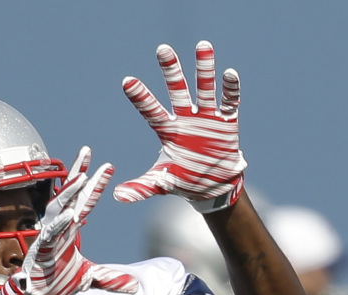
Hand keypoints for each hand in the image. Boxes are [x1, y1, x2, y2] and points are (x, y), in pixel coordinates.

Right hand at [1, 147, 138, 294]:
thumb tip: (135, 286)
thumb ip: (112, 280)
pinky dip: (60, 224)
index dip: (94, 183)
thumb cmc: (58, 283)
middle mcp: (59, 227)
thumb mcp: (90, 278)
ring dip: (70, 193)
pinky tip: (71, 215)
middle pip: (70, 194)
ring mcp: (49, 237)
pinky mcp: (42, 251)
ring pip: (58, 208)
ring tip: (82, 177)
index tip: (106, 165)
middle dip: (79, 173)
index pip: (85, 201)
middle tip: (88, 150)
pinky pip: (50, 234)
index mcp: (70, 229)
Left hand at [114, 41, 246, 212]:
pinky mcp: (226, 122)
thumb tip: (117, 196)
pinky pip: (229, 103)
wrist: (213, 186)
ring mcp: (207, 118)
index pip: (151, 110)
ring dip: (204, 68)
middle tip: (162, 49)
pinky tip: (230, 73)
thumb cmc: (184, 180)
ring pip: (204, 89)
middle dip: (171, 71)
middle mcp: (186, 119)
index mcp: (168, 130)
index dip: (140, 96)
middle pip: (177, 91)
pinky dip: (230, 89)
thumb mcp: (162, 183)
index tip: (127, 81)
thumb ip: (141, 187)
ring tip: (203, 45)